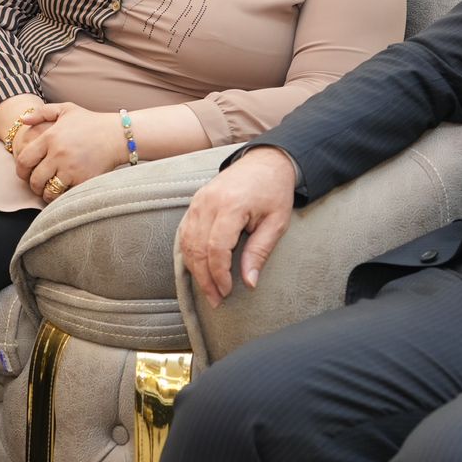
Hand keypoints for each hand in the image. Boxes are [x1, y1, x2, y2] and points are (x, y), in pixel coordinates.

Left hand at [14, 102, 125, 196]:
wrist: (118, 135)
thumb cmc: (92, 122)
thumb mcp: (67, 109)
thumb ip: (42, 112)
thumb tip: (23, 120)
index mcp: (50, 138)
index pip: (24, 161)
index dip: (21, 171)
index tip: (25, 174)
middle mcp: (58, 154)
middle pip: (35, 179)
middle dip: (34, 185)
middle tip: (38, 185)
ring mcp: (71, 169)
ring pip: (48, 191)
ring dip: (47, 193)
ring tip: (50, 190)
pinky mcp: (84, 180)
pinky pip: (65, 195)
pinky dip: (63, 196)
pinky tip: (65, 190)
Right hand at [178, 147, 298, 307]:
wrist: (265, 162)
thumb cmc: (274, 191)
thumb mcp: (277, 222)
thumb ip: (260, 252)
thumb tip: (249, 282)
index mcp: (231, 205)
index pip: (216, 248)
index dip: (219, 274)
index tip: (227, 291)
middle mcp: (209, 202)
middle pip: (197, 248)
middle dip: (205, 278)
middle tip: (216, 299)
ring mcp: (198, 201)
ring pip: (186, 243)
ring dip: (195, 269)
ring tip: (208, 289)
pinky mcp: (195, 203)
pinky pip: (184, 233)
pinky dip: (189, 254)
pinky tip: (198, 269)